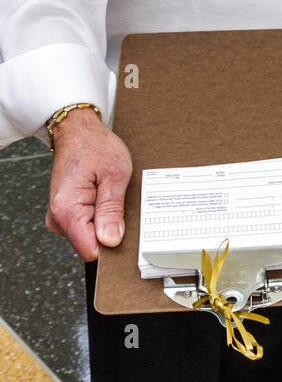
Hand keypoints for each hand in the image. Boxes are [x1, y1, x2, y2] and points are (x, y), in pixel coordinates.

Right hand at [46, 108, 132, 260]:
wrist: (77, 131)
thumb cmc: (94, 146)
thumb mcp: (115, 175)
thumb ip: (112, 210)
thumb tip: (111, 241)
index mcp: (67, 210)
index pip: (91, 250)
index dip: (111, 243)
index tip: (123, 227)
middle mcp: (58, 217)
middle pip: (91, 243)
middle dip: (109, 227)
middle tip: (117, 199)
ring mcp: (59, 216)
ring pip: (89, 235)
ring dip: (104, 218)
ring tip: (108, 192)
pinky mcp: (65, 213)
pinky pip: (85, 225)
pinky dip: (98, 213)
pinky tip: (102, 195)